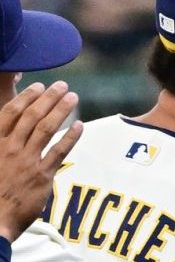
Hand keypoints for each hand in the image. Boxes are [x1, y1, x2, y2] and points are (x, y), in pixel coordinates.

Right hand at [0, 81, 81, 238]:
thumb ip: (2, 145)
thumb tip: (11, 133)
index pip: (10, 113)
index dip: (26, 97)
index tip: (39, 86)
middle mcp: (9, 148)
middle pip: (31, 116)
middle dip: (47, 98)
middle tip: (62, 86)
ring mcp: (25, 161)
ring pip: (45, 129)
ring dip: (60, 110)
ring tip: (72, 97)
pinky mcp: (41, 176)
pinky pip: (58, 151)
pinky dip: (70, 137)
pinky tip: (80, 125)